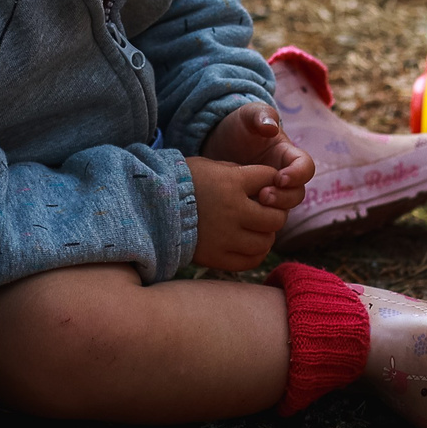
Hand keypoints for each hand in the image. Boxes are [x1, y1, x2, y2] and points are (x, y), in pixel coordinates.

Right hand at [188, 155, 290, 271]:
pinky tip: (248, 244)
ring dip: (266, 234)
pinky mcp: (217, 257)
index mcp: (231, 183)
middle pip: (276, 217)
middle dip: (274, 211)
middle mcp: (233, 211)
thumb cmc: (180, 182)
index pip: (270, 178)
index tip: (262, 184)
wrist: (150, 206)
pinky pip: (251, 261)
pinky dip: (255, 253)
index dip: (270, 180)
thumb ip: (237, 173)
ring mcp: (226, 237)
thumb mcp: (209, 166)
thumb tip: (264, 184)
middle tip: (264, 210)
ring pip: (266, 241)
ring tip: (255, 229)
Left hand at [202, 104, 315, 211]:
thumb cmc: (236, 127)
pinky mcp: (257, 205)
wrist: (215, 143)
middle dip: (284, 198)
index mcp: (288, 155)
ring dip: (273, 210)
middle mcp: (284, 176)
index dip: (299, 175)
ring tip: (253, 203)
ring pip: (283, 209)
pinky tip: (243, 213)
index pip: (306, 168)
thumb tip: (272, 128)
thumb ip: (260, 115)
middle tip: (264, 196)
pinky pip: (265, 218)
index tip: (280, 177)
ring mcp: (271, 192)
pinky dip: (258, 218)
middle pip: (297, 194)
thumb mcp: (246, 115)